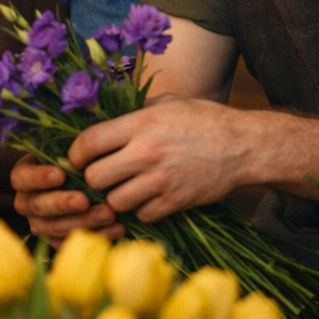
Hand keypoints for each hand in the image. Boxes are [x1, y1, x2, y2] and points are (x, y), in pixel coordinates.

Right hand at [10, 155, 124, 245]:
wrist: (82, 182)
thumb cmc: (74, 160)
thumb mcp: (69, 150)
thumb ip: (71, 152)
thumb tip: (84, 148)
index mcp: (24, 176)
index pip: (22, 178)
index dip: (39, 177)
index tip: (60, 175)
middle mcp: (27, 202)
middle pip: (39, 206)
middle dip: (63, 204)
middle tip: (84, 201)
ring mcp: (40, 224)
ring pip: (56, 228)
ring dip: (84, 221)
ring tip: (109, 214)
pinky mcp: (57, 241)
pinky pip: (73, 243)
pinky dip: (97, 235)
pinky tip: (117, 228)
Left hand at [69, 98, 248, 222]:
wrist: (243, 146)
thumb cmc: (204, 119)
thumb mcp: (168, 103)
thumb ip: (135, 112)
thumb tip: (105, 123)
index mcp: (140, 123)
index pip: (88, 143)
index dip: (75, 153)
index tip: (78, 158)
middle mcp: (146, 153)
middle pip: (95, 177)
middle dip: (93, 178)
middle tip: (102, 175)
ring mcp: (160, 181)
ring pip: (115, 202)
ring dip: (116, 197)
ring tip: (125, 187)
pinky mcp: (175, 202)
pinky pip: (141, 216)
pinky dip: (141, 210)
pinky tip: (148, 197)